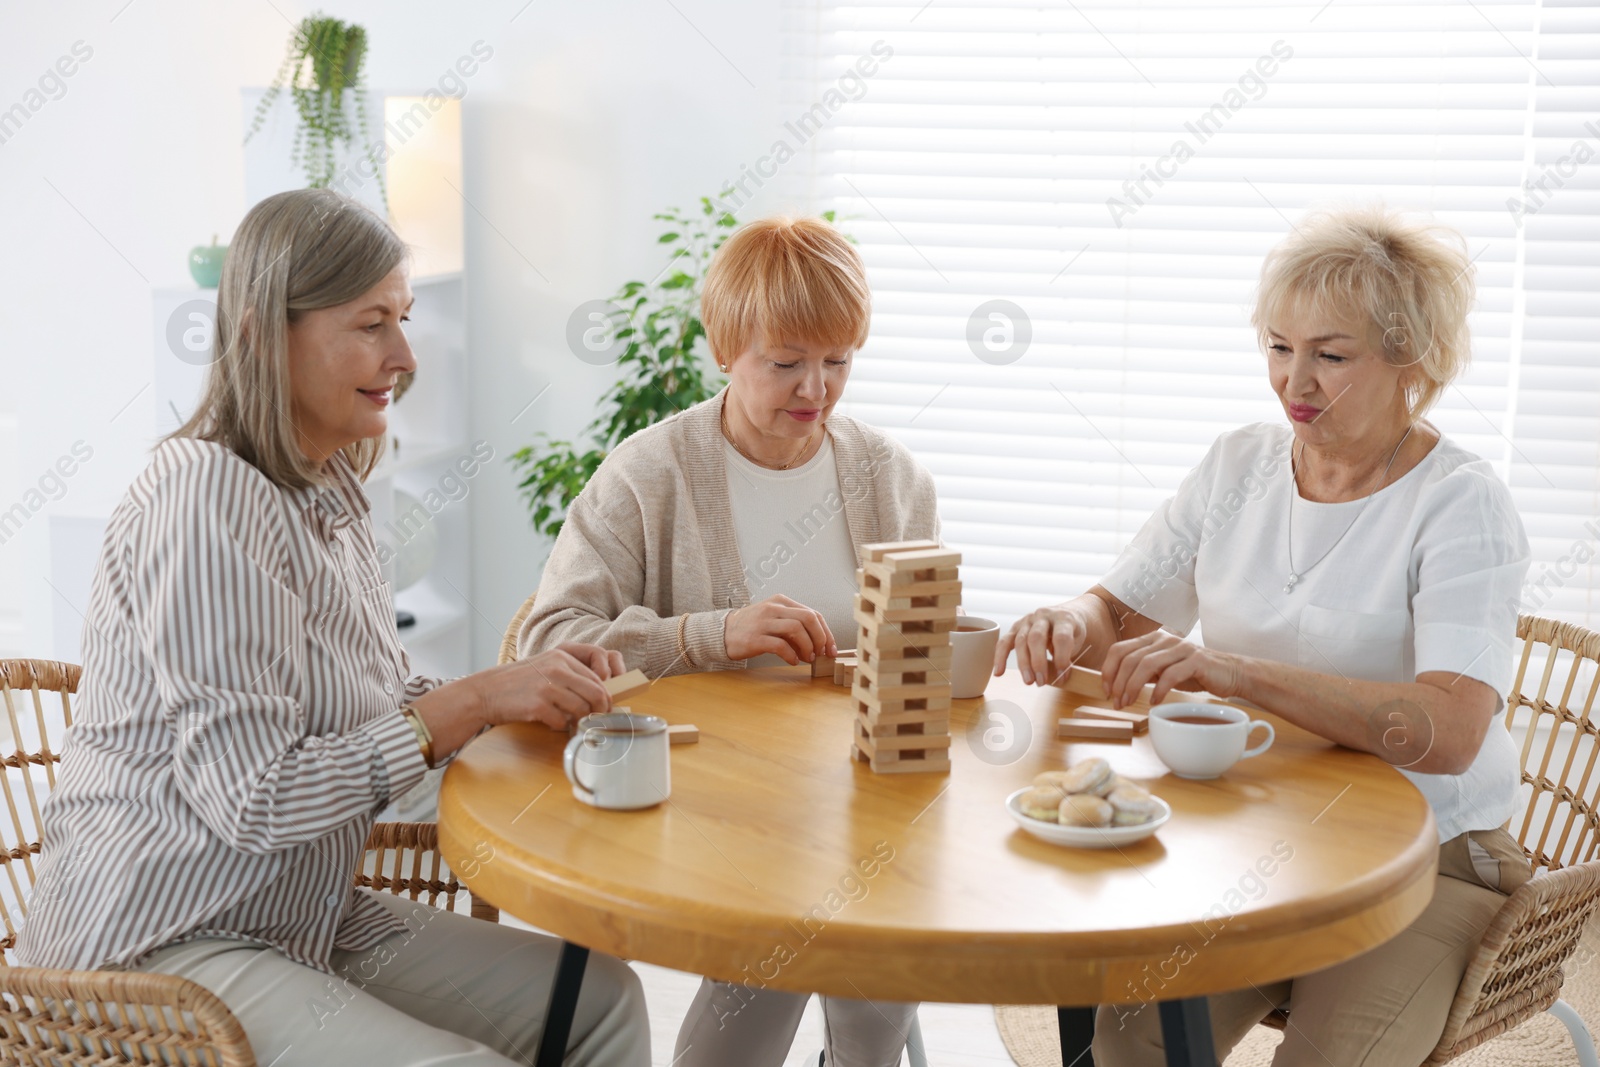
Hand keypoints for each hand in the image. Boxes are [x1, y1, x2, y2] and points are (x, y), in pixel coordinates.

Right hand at [465, 644, 621, 730]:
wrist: (485, 691)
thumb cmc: (517, 682)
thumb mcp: (545, 667)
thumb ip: (570, 675)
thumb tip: (600, 695)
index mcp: (562, 656)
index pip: (597, 678)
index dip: (605, 697)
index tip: (603, 709)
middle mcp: (557, 668)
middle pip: (596, 694)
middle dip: (599, 711)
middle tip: (595, 721)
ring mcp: (548, 686)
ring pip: (582, 709)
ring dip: (577, 720)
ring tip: (568, 721)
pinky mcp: (538, 705)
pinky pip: (563, 721)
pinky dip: (559, 726)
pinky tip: (549, 722)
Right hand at [723, 594, 835, 663]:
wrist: (723, 632)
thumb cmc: (753, 627)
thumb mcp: (774, 618)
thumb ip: (795, 625)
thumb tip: (819, 643)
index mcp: (781, 602)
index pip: (813, 613)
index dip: (826, 632)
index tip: (830, 648)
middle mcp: (774, 608)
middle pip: (808, 618)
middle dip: (820, 638)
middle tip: (821, 653)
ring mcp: (764, 622)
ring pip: (796, 630)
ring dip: (807, 647)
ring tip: (808, 658)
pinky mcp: (755, 638)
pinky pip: (780, 645)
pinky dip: (791, 655)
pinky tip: (794, 661)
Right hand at [995, 607, 1089, 684]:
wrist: (1066, 615)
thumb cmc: (1073, 632)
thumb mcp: (1078, 642)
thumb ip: (1070, 657)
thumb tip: (1059, 678)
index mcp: (1063, 618)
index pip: (1061, 637)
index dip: (1062, 658)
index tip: (1062, 676)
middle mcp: (1044, 615)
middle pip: (1036, 638)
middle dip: (1038, 662)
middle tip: (1041, 682)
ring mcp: (1028, 620)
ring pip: (1020, 641)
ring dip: (1023, 664)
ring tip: (1028, 681)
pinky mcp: (1016, 627)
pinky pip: (1004, 641)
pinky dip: (1000, 657)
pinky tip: (998, 672)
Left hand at [1100, 630, 1243, 708]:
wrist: (1230, 673)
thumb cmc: (1195, 673)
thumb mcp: (1164, 670)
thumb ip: (1144, 671)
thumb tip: (1118, 684)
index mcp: (1153, 639)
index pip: (1119, 649)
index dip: (1108, 670)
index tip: (1106, 690)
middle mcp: (1164, 639)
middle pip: (1129, 658)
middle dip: (1119, 683)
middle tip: (1117, 703)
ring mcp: (1180, 648)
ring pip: (1146, 665)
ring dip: (1133, 687)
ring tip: (1130, 703)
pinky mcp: (1196, 659)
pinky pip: (1170, 674)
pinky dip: (1159, 690)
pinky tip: (1155, 701)